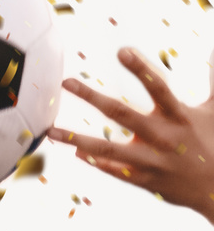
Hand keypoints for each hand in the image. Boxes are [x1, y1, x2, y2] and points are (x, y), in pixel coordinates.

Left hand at [51, 46, 213, 213]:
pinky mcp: (144, 179)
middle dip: (92, 97)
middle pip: (121, 114)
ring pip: (107, 149)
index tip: (121, 51)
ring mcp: (152, 161)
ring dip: (76, 138)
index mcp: (181, 117)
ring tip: (50, 130)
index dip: (141, 69)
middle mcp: (164, 137)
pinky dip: (94, 161)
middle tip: (66, 81)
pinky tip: (74, 151)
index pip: (159, 87)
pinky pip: (113, 169)